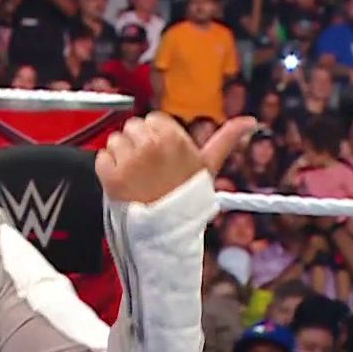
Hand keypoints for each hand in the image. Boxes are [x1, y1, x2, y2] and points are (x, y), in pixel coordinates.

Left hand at [97, 113, 252, 204]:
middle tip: (149, 170)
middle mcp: (150, 145)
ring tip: (137, 178)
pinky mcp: (110, 176)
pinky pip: (101, 159)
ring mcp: (129, 160)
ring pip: (115, 141)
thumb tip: (251, 120)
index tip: (162, 157)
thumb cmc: (187, 199)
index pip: (153, 119)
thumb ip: (227, 138)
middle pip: (132, 127)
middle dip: (138, 145)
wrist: (167, 232)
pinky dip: (108, 170)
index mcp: (173, 137)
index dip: (156, 137)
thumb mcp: (208, 167)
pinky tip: (123, 184)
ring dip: (121, 157)